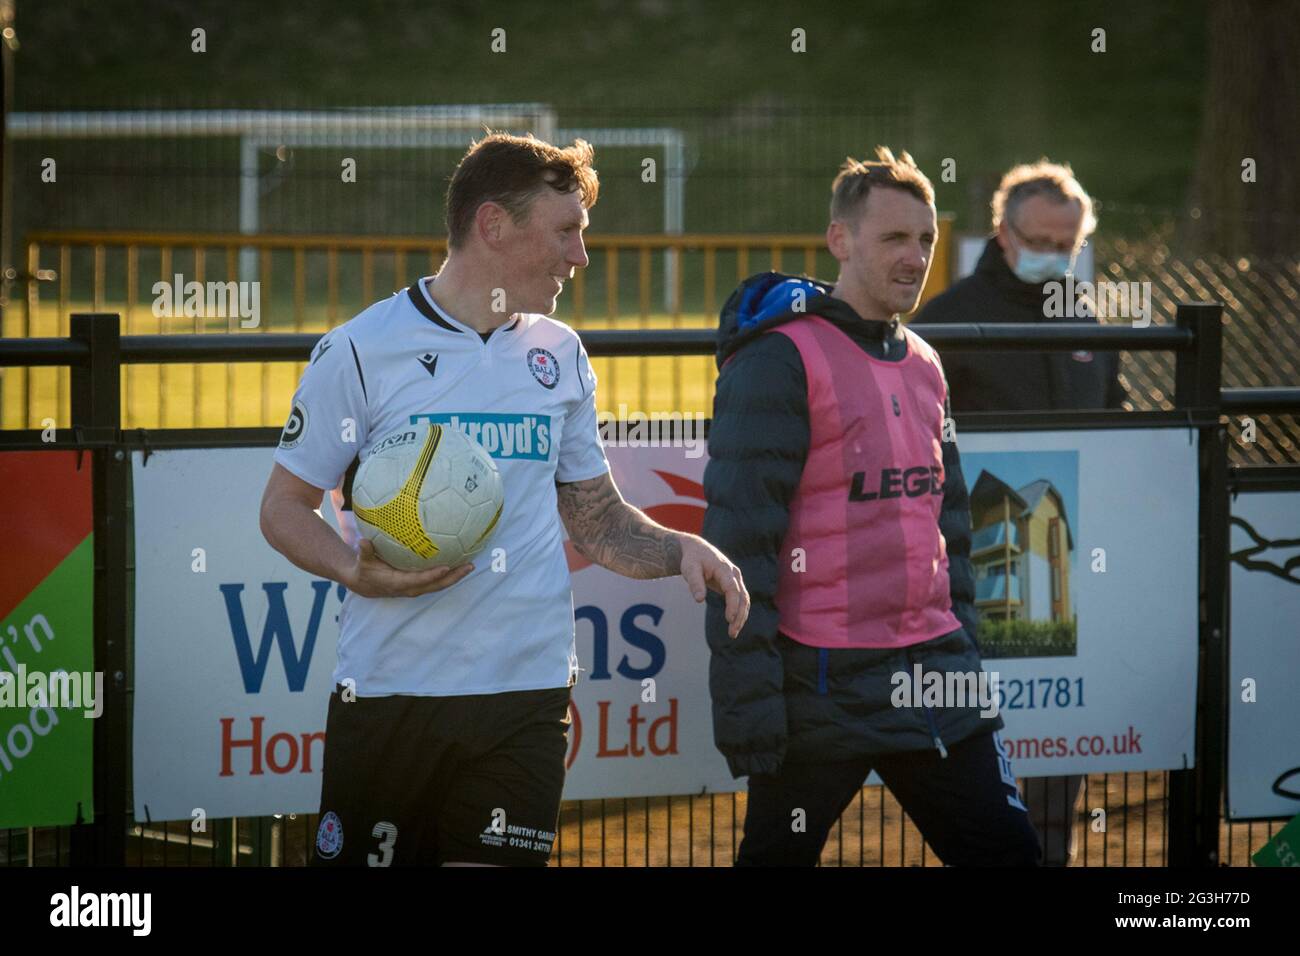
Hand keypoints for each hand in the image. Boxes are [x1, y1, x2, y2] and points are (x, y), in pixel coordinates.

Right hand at [343, 539, 474, 597]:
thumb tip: (364, 541)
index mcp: (399, 583)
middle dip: (454, 577)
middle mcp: (411, 588)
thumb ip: (365, 552)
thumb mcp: (363, 561)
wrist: (365, 584)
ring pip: (440, 584)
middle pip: (437, 584)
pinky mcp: (420, 584)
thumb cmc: (365, 570)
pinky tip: (460, 562)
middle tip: (469, 566)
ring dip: (456, 576)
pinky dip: (449, 574)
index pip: (419, 580)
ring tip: (471, 565)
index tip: (446, 567)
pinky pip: (437, 581)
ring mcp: (417, 587)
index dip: (433, 575)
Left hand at [679, 535, 749, 638]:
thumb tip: (699, 600)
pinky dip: (739, 612)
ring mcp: (736, 579)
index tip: (729, 619)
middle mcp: (734, 574)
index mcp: (724, 569)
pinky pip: (740, 599)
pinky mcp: (733, 584)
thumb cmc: (692, 559)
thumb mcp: (689, 569)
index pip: (732, 589)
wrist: (696, 549)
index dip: (732, 604)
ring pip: (744, 600)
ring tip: (733, 633)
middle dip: (739, 615)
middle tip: (732, 632)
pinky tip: (733, 624)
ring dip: (741, 616)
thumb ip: (695, 583)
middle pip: (742, 597)